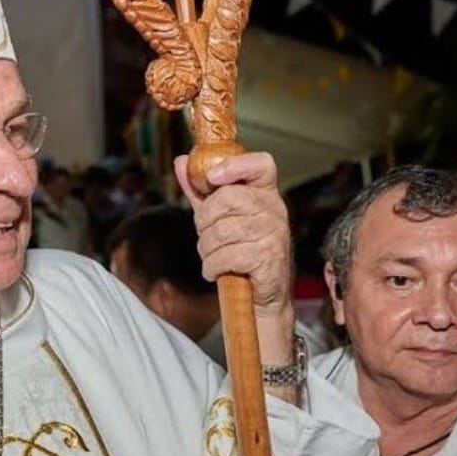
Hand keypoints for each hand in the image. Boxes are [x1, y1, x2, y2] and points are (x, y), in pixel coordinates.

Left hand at [174, 152, 292, 321]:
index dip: (235, 165)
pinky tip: (216, 270)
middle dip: (204, 219)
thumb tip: (181, 162)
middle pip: (228, 198)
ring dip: (206, 248)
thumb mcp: (218, 216)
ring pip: (222, 230)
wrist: (262, 293)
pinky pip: (227, 256)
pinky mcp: (269, 258)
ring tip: (211, 255)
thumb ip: (201, 190)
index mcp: (265, 192)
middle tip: (205, 233)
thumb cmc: (240, 249)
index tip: (211, 177)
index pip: (261, 164)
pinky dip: (212, 266)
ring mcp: (274, 233)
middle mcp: (275, 209)